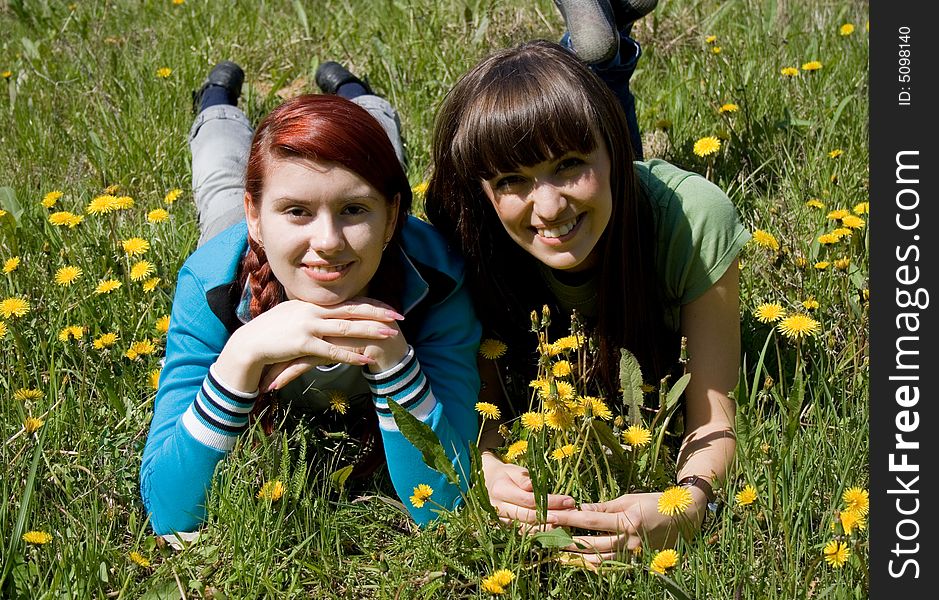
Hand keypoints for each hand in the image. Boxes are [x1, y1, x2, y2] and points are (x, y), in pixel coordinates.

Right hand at [216, 298, 403, 391]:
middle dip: (378, 312)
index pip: (348, 300)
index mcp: (312, 303)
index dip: (371, 303)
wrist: (249, 343)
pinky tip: (365, 360)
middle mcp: (313, 311)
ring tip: (390, 334)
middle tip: (399, 316)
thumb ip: (311, 313)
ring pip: (346, 327)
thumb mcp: (292, 315)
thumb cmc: (270, 332)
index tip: (390, 307)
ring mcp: (308, 326)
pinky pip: (332, 351)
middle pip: (352, 309)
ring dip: (370, 331)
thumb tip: (326, 313)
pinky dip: (351, 355)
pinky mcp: (303, 344)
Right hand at [481, 452, 574, 525]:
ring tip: (567, 524)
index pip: (529, 500)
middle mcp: (498, 508)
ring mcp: (501, 521)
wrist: (488, 484)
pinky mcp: (505, 529)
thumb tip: (531, 486)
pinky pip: (524, 534)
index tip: (569, 500)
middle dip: (553, 516)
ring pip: (527, 529)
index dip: (550, 502)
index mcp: (500, 491)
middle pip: (530, 517)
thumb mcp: (514, 470)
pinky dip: (540, 534)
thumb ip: (523, 478)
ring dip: (549, 528)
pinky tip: (555, 532)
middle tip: (572, 514)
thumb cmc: (506, 475)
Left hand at [547, 490, 707, 563]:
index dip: (570, 518)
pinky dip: (595, 563)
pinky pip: (612, 565)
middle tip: (548, 536)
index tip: (552, 516)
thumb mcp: (629, 499)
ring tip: (558, 550)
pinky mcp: (636, 562)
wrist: (685, 517)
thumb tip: (581, 507)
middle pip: (592, 544)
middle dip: (568, 540)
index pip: (592, 520)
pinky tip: (580, 560)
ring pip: (600, 559)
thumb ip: (604, 507)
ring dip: (578, 556)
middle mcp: (630, 541)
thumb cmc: (655, 503)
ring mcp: (634, 555)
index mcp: (628, 521)